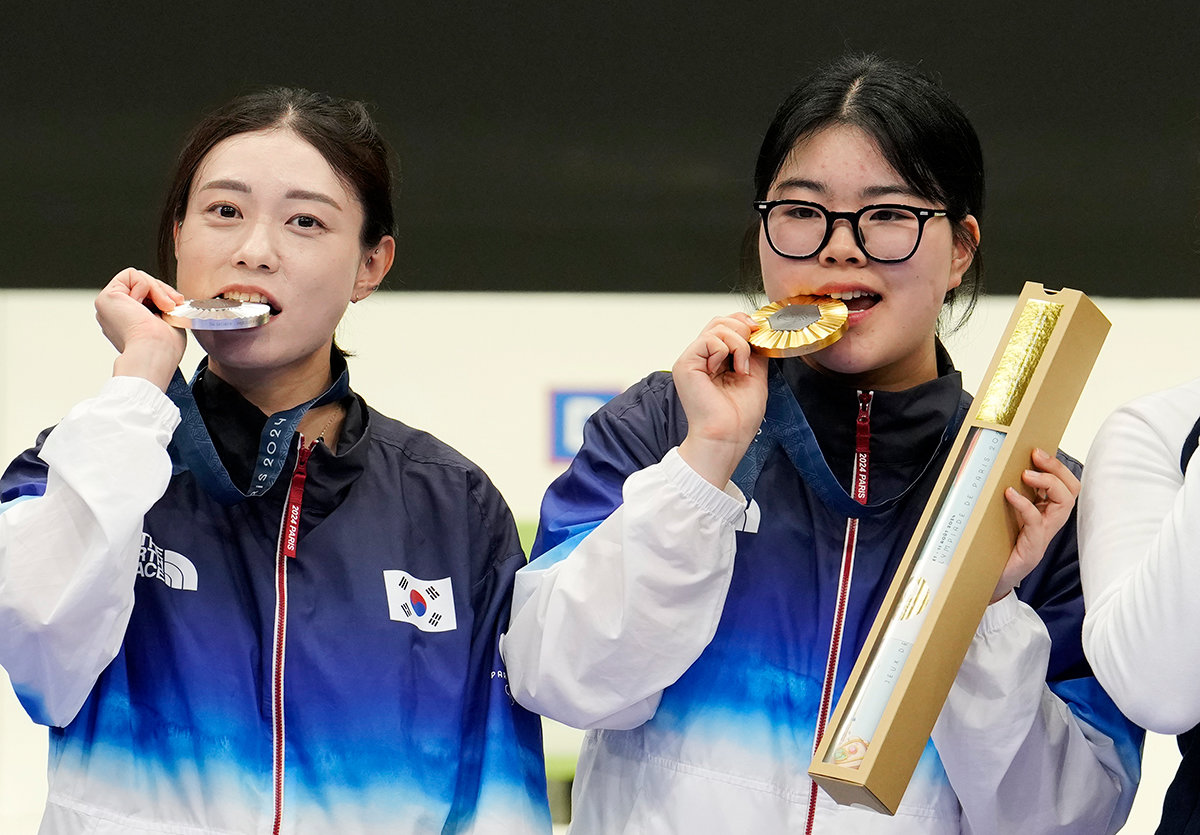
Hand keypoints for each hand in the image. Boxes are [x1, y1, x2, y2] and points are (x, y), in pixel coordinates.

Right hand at [95, 268, 186, 390]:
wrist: (154, 352)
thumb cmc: (164, 346)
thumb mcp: (169, 322)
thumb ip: (163, 307)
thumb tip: (169, 298)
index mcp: (129, 323)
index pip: (147, 296)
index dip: (164, 295)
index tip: (177, 304)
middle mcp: (116, 314)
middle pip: (142, 286)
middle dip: (162, 290)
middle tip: (173, 304)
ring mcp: (109, 305)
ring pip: (138, 279)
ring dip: (157, 290)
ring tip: (164, 307)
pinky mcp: (106, 297)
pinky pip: (131, 275)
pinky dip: (145, 286)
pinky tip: (143, 305)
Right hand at [674, 313, 768, 486]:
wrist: (728, 436)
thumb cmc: (738, 418)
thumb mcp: (755, 376)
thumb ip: (753, 352)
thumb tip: (757, 332)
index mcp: (715, 361)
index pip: (726, 326)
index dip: (744, 324)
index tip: (758, 335)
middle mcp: (701, 358)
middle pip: (720, 321)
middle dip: (743, 330)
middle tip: (750, 355)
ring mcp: (692, 360)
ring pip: (717, 326)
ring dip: (738, 344)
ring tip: (741, 369)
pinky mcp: (685, 364)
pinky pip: (709, 339)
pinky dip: (725, 350)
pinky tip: (729, 370)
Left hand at [992, 448, 1079, 602]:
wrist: (986, 580)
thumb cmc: (994, 546)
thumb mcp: (1001, 514)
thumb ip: (1006, 496)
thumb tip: (994, 466)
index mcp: (1045, 512)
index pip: (1066, 485)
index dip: (1057, 466)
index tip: (1037, 450)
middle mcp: (1049, 522)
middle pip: (1071, 490)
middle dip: (1057, 468)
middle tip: (1036, 455)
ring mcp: (1043, 535)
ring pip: (1064, 504)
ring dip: (1048, 483)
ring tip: (1026, 473)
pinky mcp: (1032, 548)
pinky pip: (1036, 521)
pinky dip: (1025, 504)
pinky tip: (1010, 494)